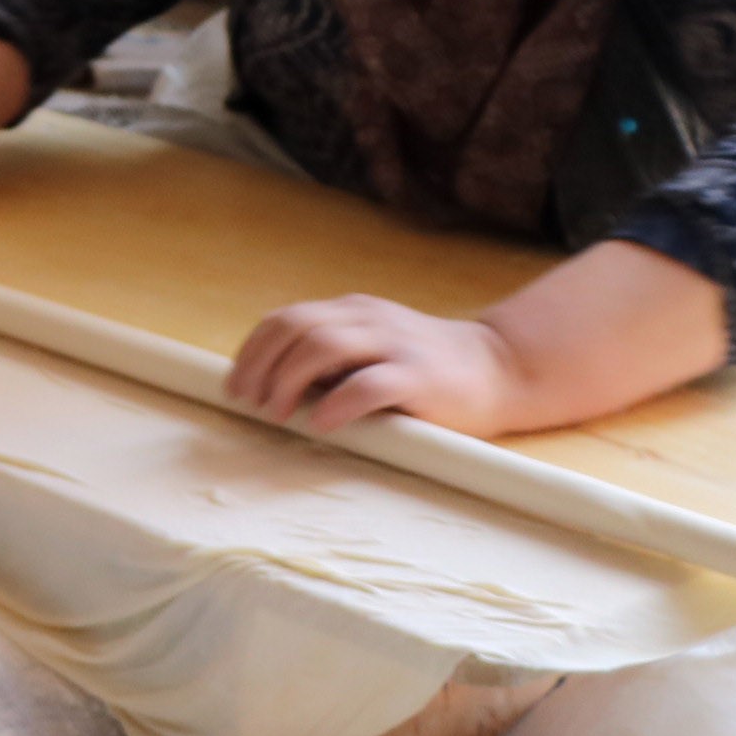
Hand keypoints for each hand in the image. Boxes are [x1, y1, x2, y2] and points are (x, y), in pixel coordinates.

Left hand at [226, 295, 527, 436]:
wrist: (500, 370)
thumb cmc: (425, 368)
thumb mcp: (371, 347)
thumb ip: (330, 355)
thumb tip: (270, 384)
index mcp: (353, 310)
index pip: (285, 319)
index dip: (252, 351)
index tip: (235, 386)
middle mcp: (370, 319)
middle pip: (295, 328)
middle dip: (261, 366)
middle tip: (248, 402)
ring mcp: (396, 344)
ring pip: (322, 346)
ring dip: (288, 381)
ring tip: (277, 414)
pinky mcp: (420, 377)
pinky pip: (368, 385)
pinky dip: (336, 404)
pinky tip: (321, 424)